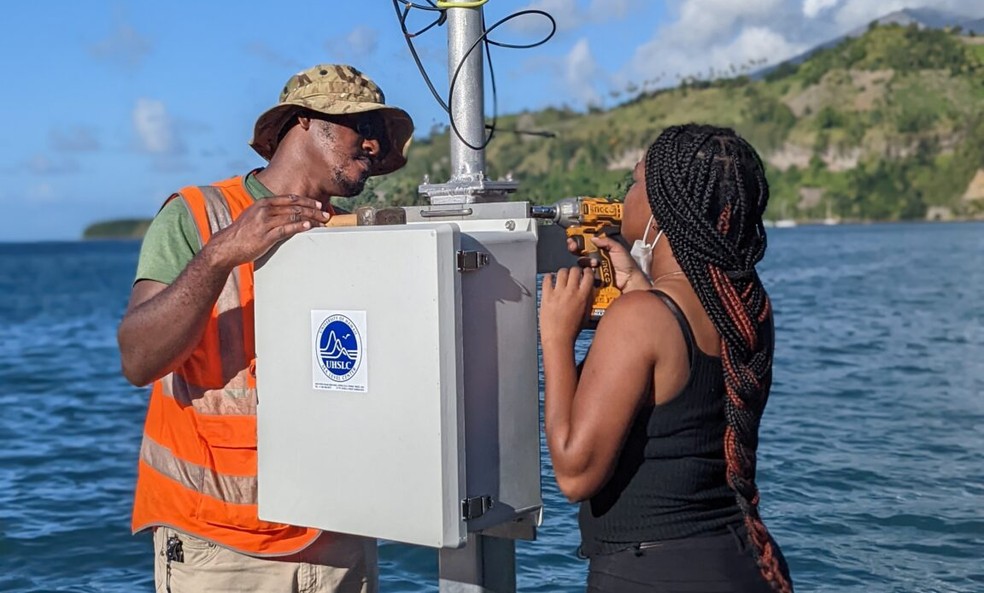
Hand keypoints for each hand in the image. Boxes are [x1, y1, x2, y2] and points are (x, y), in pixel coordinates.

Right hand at [203, 195, 329, 268]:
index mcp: (263, 203)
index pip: (290, 199)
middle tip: (326, 214)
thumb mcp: (254, 216)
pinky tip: (309, 226)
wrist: (227, 245)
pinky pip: (287, 229)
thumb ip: (269, 212)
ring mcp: (266, 222)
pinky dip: (300, 226)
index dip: (306, 201)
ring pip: (294, 217)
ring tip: (323, 222)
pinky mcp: (266, 236)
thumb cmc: (242, 233)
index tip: (318, 204)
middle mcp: (265, 210)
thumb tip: (286, 213)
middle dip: (313, 210)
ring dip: (311, 219)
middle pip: (295, 207)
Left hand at [540, 266, 593, 345]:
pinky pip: (547, 279)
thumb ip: (588, 301)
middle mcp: (571, 292)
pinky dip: (549, 277)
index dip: (587, 272)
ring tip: (562, 276)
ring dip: (563, 272)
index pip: (588, 276)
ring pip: (561, 272)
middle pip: (574, 270)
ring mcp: (557, 293)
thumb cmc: (572, 331)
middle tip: (574, 273)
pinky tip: (550, 279)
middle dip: (575, 270)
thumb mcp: (586, 315)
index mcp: (582, 297)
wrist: (558, 339)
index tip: (586, 271)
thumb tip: (589, 291)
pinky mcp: (546, 296)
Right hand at [571, 235, 651, 292]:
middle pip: (580, 252)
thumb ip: (606, 241)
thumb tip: (593, 238)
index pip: (587, 244)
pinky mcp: (592, 279)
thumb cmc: (626, 264)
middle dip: (575, 249)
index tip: (573, 240)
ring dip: (585, 261)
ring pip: (582, 263)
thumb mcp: (618, 249)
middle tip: (574, 248)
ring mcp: (593, 270)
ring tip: (595, 263)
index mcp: (601, 250)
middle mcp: (595, 259)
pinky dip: (585, 272)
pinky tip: (592, 270)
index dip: (579, 241)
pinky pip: (584, 274)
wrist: (629, 281)